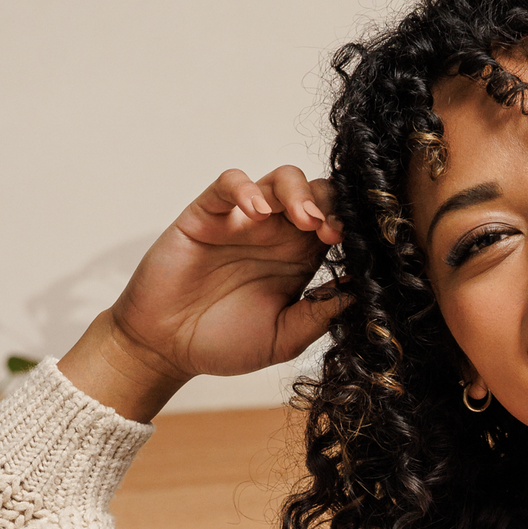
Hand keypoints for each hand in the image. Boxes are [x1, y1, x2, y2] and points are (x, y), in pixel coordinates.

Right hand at [62, 166, 346, 419]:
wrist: (167, 348)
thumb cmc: (223, 344)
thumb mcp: (283, 339)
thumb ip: (318, 316)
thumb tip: (361, 294)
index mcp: (300, 261)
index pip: (336, 226)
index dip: (350, 229)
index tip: (354, 247)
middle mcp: (276, 235)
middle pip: (316, 194)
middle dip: (331, 205)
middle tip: (331, 232)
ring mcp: (242, 221)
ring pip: (280, 180)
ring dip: (299, 192)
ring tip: (304, 219)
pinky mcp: (207, 214)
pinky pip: (229, 184)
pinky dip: (246, 188)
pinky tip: (255, 211)